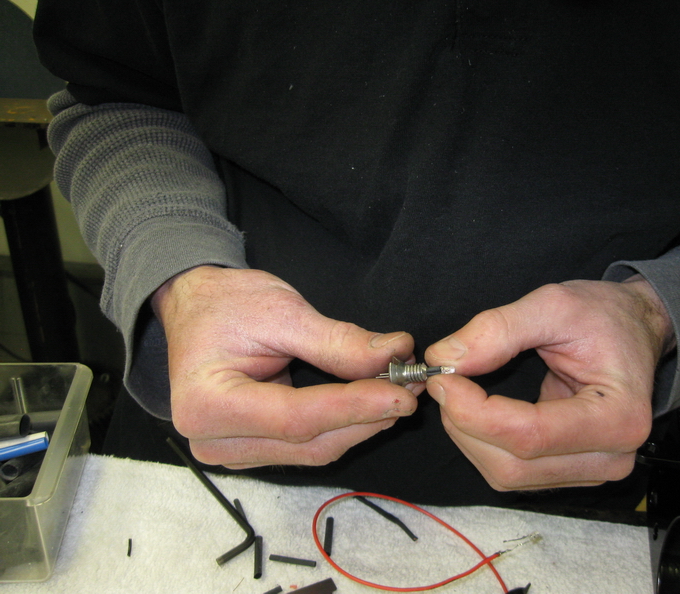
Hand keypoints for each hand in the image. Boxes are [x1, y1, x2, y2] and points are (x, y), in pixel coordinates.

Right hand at [152, 265, 418, 467]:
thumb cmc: (226, 303)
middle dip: (367, 416)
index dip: (355, 407)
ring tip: (398, 391)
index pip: (296, 418)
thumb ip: (338, 342)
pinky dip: (342, 425)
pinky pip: (305, 446)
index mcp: (208, 405)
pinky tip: (371, 403)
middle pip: (308, 441)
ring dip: (361, 423)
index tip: (402, 392)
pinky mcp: (250, 449)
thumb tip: (394, 354)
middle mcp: (214, 441)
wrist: (195, 307)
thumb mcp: (282, 312)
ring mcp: (231, 451)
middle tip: (410, 388)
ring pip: (312, 449)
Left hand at [424, 277, 674, 490]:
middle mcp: (610, 457)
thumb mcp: (554, 304)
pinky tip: (476, 409)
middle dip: (465, 424)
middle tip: (445, 379)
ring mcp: (590, 470)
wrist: (633, 330)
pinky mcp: (568, 471)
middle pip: (514, 464)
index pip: (531, 435)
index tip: (444, 377)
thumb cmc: (604, 317)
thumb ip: (497, 330)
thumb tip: (445, 358)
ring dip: (468, 435)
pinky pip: (510, 471)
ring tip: (460, 390)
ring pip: (506, 474)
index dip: (474, 411)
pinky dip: (480, 442)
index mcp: (619, 418)